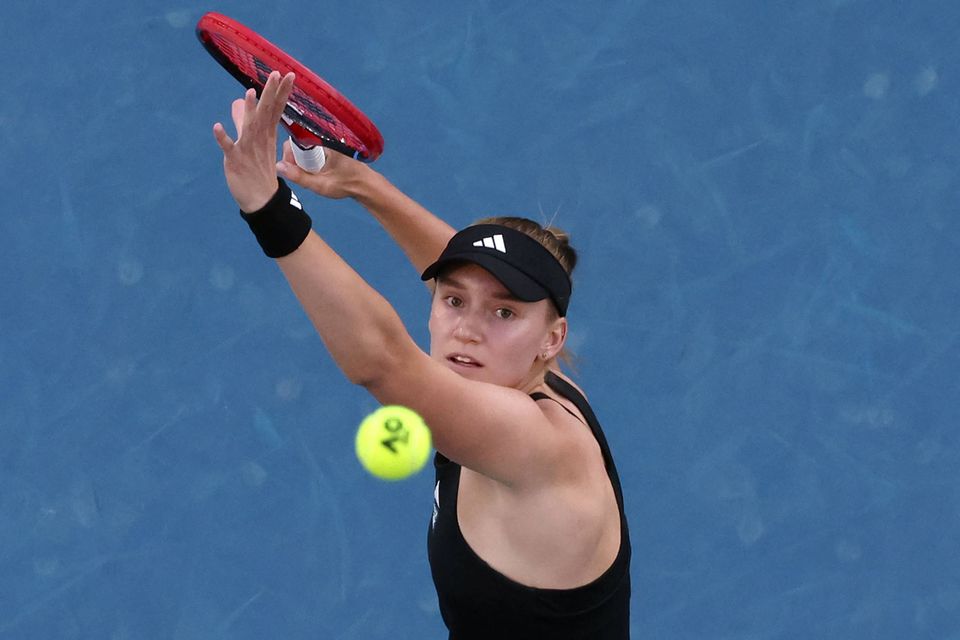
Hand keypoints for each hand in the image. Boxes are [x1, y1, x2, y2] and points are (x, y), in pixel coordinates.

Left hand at [213, 71, 294, 211]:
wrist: (261, 199)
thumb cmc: (257, 170)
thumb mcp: (253, 142)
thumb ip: (243, 119)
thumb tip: (238, 101)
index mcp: (266, 134)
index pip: (275, 109)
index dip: (281, 92)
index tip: (288, 75)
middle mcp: (259, 138)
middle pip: (266, 113)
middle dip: (271, 94)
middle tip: (277, 75)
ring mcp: (247, 149)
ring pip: (249, 127)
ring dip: (249, 112)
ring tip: (249, 94)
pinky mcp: (235, 160)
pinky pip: (228, 148)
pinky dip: (223, 138)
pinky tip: (217, 127)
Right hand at [276, 138, 374, 200]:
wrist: (365, 185)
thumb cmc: (347, 184)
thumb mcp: (321, 184)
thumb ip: (299, 177)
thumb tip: (279, 166)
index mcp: (323, 141)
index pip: (295, 141)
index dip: (289, 154)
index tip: (291, 168)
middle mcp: (325, 139)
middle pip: (299, 144)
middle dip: (295, 160)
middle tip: (300, 175)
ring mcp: (327, 144)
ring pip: (305, 149)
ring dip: (302, 162)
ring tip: (310, 176)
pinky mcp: (329, 149)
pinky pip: (312, 152)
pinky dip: (310, 162)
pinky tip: (315, 173)